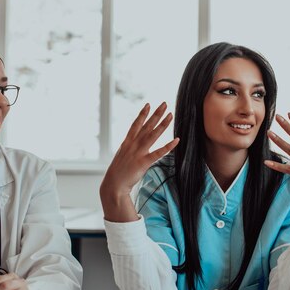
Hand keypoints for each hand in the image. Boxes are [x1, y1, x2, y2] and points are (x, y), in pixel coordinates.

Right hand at [100, 102, 178, 221]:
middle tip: (164, 104)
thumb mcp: (122, 156)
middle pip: (146, 126)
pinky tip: (176, 140)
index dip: (142, 114)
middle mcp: (132, 145)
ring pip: (152, 135)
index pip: (135, 125)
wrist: (113, 185)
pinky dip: (168, 146)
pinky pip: (158, 153)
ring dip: (162, 124)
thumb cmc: (118, 172)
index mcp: (127, 143)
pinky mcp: (143, 162)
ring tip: (170, 115)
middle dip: (156, 114)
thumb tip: (134, 144)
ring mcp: (138, 153)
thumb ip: (129, 149)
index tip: (148, 104)